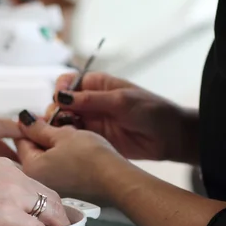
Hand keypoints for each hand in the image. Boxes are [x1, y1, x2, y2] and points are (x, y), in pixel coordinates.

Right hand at [0, 148, 69, 225]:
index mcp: (3, 166)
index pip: (33, 183)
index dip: (43, 198)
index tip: (46, 208)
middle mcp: (13, 177)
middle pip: (49, 196)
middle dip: (58, 212)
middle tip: (62, 225)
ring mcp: (13, 194)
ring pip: (49, 211)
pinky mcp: (6, 212)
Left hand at [17, 110, 117, 201]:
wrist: (116, 180)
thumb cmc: (92, 159)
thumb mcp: (62, 135)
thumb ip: (39, 127)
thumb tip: (25, 121)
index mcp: (30, 168)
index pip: (20, 140)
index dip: (32, 125)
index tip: (43, 118)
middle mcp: (38, 183)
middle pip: (32, 152)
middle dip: (44, 136)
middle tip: (60, 126)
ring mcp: (52, 189)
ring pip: (47, 160)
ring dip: (55, 147)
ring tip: (72, 138)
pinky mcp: (67, 192)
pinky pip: (59, 170)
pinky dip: (64, 159)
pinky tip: (78, 153)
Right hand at [47, 72, 197, 162]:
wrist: (169, 137)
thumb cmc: (151, 111)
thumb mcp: (121, 101)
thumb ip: (91, 99)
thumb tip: (62, 96)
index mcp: (96, 85)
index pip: (67, 82)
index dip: (60, 90)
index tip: (60, 100)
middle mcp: (89, 102)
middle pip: (61, 104)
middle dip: (56, 111)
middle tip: (63, 121)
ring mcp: (91, 121)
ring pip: (64, 122)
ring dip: (59, 126)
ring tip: (65, 133)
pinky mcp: (93, 139)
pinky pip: (73, 138)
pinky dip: (67, 140)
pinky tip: (68, 143)